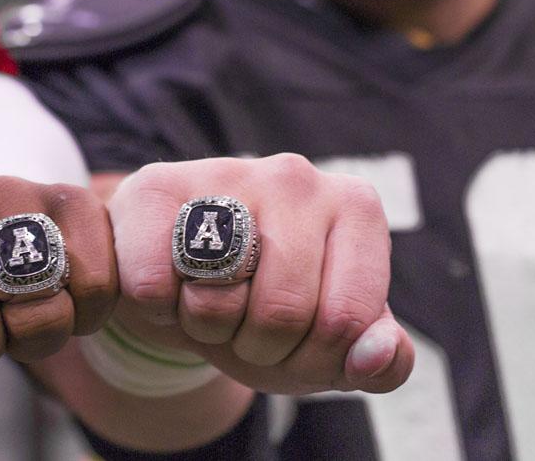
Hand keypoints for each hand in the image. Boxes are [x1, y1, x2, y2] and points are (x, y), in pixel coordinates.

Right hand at [106, 153, 413, 395]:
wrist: (178, 271)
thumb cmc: (265, 306)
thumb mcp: (329, 346)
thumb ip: (382, 362)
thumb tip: (379, 355)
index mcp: (356, 209)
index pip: (346, 322)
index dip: (312, 359)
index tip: (297, 340)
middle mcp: (297, 178)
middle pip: (282, 314)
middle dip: (257, 347)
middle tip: (244, 323)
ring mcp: (225, 172)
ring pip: (217, 302)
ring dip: (204, 330)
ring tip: (207, 300)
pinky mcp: (156, 185)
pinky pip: (152, 287)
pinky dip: (157, 310)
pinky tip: (169, 283)